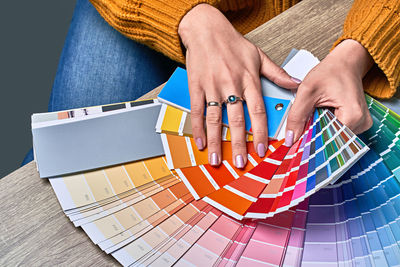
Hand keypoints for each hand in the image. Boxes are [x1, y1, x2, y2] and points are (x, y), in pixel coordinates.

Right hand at [178, 4, 298, 167]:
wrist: (206, 29)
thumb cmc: (233, 42)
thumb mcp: (258, 55)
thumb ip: (277, 72)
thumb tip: (296, 84)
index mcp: (249, 80)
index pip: (258, 111)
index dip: (261, 133)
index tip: (262, 150)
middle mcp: (231, 86)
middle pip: (237, 120)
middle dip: (239, 144)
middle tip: (240, 163)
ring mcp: (212, 87)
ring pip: (216, 120)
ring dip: (216, 142)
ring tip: (216, 159)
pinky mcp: (196, 87)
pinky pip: (197, 111)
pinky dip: (198, 128)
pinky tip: (199, 142)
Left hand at [285, 39, 373, 145]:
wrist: (345, 62)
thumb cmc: (331, 71)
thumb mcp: (307, 91)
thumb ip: (297, 116)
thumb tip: (290, 138)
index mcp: (353, 115)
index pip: (327, 140)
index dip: (309, 141)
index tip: (295, 143)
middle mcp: (361, 123)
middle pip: (330, 139)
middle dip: (313, 134)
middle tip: (302, 126)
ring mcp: (361, 124)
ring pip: (332, 136)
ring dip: (320, 129)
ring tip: (315, 115)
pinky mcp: (357, 123)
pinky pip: (337, 131)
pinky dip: (325, 126)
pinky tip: (321, 116)